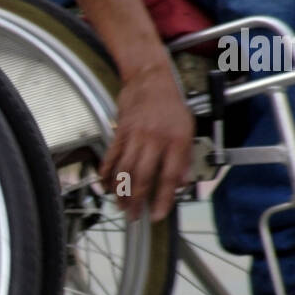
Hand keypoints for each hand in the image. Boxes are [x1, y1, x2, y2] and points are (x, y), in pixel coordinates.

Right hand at [98, 61, 195, 222]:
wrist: (150, 77)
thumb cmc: (171, 103)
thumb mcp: (188, 128)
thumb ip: (185, 157)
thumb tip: (183, 183)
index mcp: (176, 140)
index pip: (169, 176)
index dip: (164, 199)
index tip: (158, 215)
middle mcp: (155, 140)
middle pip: (142, 177)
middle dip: (137, 201)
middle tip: (134, 217)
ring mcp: (135, 136)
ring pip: (125, 170)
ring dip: (121, 192)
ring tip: (120, 206)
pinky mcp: (120, 132)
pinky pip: (111, 157)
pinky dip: (106, 174)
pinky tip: (105, 186)